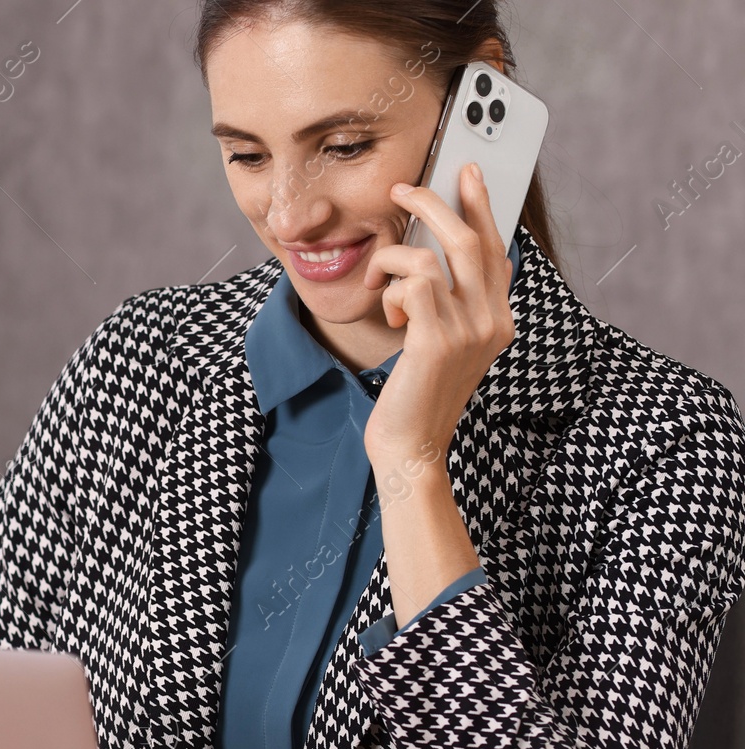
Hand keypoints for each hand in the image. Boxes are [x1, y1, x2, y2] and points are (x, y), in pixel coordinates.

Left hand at [360, 162, 516, 467]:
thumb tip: (438, 261)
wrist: (412, 447)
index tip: (468, 172)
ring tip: (380, 282)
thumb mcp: (443, 346)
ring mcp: (468, 331)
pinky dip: (390, 290)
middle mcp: (492, 322)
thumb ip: (452, 306)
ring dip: (394, 259)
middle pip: (470, 238)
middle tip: (404, 188)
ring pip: (432, 255)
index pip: (497, 249)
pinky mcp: (436, 341)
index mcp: (498, 321)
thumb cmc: (418, 395)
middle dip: (435, 201)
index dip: (484, 206)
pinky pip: (412, 282)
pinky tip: (388, 314)